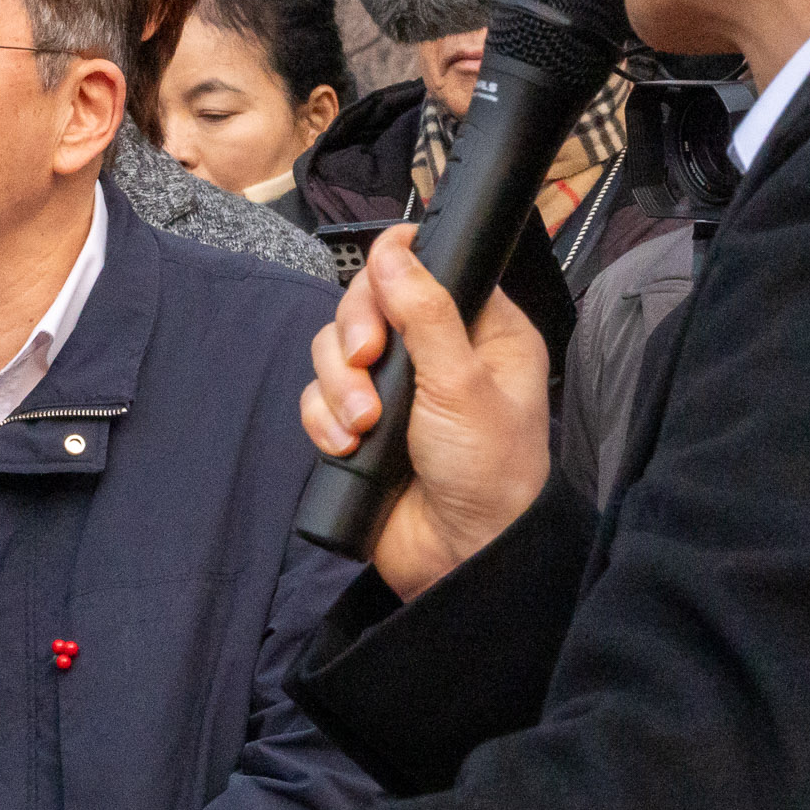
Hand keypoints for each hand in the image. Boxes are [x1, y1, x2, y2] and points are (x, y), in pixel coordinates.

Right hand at [300, 225, 550, 599]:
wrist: (461, 558)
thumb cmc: (490, 473)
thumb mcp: (463, 384)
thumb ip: (425, 313)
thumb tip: (394, 250)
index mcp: (480, 331)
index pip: (424, 269)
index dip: (392, 274)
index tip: (379, 292)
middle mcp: (434, 352)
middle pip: (366, 304)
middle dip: (355, 336)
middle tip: (367, 363)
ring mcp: (394, 390)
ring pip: (334, 351)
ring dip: (339, 386)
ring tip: (363, 425)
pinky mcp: (360, 426)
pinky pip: (319, 398)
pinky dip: (324, 419)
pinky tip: (348, 446)